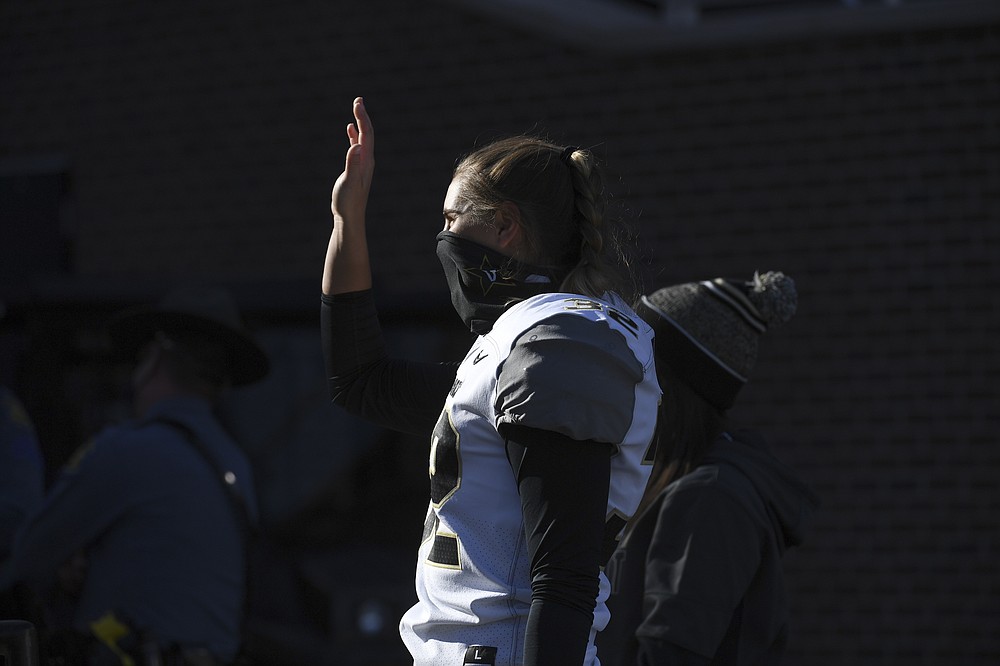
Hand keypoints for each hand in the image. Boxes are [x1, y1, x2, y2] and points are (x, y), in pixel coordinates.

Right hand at [331, 97, 374, 224]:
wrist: (350, 216)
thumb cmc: (348, 201)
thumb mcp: (349, 182)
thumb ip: (352, 164)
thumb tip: (356, 147)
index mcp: (366, 161)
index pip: (367, 134)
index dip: (363, 118)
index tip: (357, 103)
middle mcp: (366, 160)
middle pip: (367, 133)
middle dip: (363, 116)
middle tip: (358, 100)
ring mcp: (361, 164)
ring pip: (363, 139)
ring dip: (360, 124)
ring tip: (356, 109)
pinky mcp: (355, 169)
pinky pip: (357, 147)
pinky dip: (354, 136)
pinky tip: (350, 131)